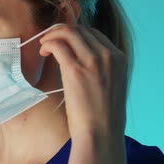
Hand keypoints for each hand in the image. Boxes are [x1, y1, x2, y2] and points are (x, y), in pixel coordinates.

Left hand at [38, 23, 127, 138]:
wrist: (101, 133)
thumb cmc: (103, 116)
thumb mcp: (112, 85)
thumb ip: (103, 70)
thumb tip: (85, 62)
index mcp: (119, 58)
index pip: (94, 34)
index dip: (75, 34)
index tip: (63, 42)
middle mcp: (108, 55)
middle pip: (80, 30)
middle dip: (62, 32)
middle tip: (49, 41)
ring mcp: (92, 60)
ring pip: (68, 32)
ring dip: (52, 35)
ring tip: (44, 45)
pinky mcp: (75, 69)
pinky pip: (58, 44)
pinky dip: (48, 43)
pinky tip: (43, 52)